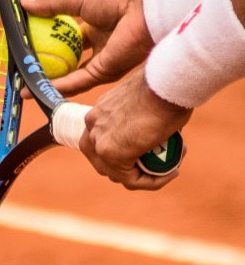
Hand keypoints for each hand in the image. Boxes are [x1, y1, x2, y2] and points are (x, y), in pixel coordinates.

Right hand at [21, 0, 153, 95]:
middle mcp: (98, 48)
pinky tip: (38, 88)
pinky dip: (57, 86)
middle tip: (23, 72)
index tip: (27, 48)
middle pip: (67, 63)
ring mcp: (100, 63)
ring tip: (25, 88)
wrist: (142, 10)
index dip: (47, 44)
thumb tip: (24, 4)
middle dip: (46, 69)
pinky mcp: (103, 74)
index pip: (66, 40)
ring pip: (69, 77)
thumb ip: (52, 5)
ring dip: (47, 83)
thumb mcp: (78, 0)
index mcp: (94, 28)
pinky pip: (76, 82)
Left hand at [79, 68, 192, 189]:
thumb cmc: (165, 86)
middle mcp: (92, 127)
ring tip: (170, 167)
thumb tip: (153, 131)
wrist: (166, 83)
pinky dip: (152, 182)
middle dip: (130, 168)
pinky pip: (132, 180)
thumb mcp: (146, 102)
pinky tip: (171, 173)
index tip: (150, 153)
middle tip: (158, 165)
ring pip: (118, 174)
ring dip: (145, 176)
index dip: (124, 154)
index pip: (102, 143)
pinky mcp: (111, 154)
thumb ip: (140, 119)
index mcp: (98, 113)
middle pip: (104, 162)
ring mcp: (99, 142)